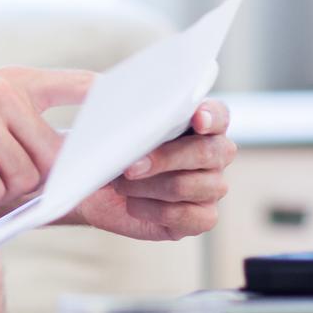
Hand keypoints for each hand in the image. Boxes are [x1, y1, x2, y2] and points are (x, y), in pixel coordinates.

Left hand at [70, 100, 234, 239]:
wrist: (100, 189)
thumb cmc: (113, 147)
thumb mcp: (107, 118)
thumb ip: (104, 97)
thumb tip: (94, 94)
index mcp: (201, 122)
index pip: (219, 115)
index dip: (211, 116)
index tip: (197, 119)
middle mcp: (214, 155)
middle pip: (205, 153)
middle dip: (164, 158)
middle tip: (130, 166)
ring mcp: (212, 188)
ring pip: (187, 186)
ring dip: (146, 186)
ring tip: (121, 184)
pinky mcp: (201, 218)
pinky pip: (183, 216)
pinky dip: (150, 209)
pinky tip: (133, 203)